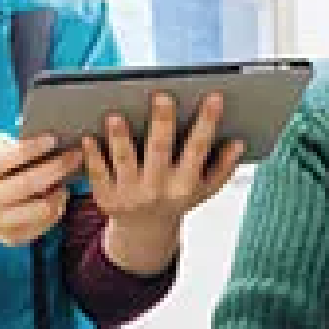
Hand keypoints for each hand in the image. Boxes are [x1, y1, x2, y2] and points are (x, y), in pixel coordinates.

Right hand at [0, 132, 83, 246]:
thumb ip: (16, 139)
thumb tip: (42, 126)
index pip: (7, 158)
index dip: (33, 148)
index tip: (55, 138)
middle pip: (29, 184)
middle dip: (58, 167)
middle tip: (77, 154)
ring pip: (42, 208)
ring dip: (61, 190)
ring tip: (71, 175)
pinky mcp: (12, 238)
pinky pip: (46, 224)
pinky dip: (59, 206)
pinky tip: (61, 192)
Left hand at [83, 92, 243, 273]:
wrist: (144, 232)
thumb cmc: (176, 198)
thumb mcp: (204, 188)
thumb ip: (223, 166)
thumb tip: (239, 143)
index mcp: (185, 184)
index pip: (198, 148)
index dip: (208, 122)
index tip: (214, 96)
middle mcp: (159, 189)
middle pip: (160, 150)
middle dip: (162, 123)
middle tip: (162, 96)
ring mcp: (130, 194)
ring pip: (124, 160)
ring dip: (120, 138)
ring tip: (116, 115)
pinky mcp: (106, 197)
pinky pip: (97, 173)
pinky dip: (92, 155)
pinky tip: (89, 136)